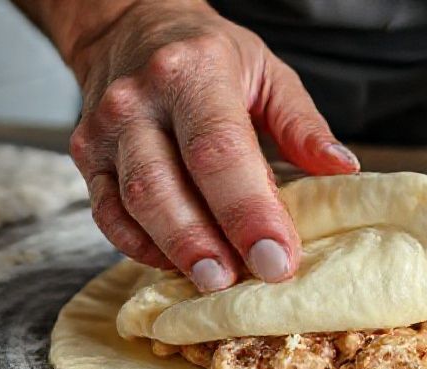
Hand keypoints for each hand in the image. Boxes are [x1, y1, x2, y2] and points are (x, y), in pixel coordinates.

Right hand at [60, 0, 358, 290]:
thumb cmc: (207, 54)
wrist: (130, 27)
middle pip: (166, 184)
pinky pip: (107, 214)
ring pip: (133, 203)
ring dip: (174, 251)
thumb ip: (302, 124)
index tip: (277, 257)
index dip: (248, 210)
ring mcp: (105, 129)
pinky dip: (140, 246)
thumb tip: (341, 169)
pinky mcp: (85, 156)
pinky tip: (174, 263)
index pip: (220, 151)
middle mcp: (139, 100)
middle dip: (205, 242)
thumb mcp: (266, 71)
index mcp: (193, 72)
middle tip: (241, 283)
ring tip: (213, 282)